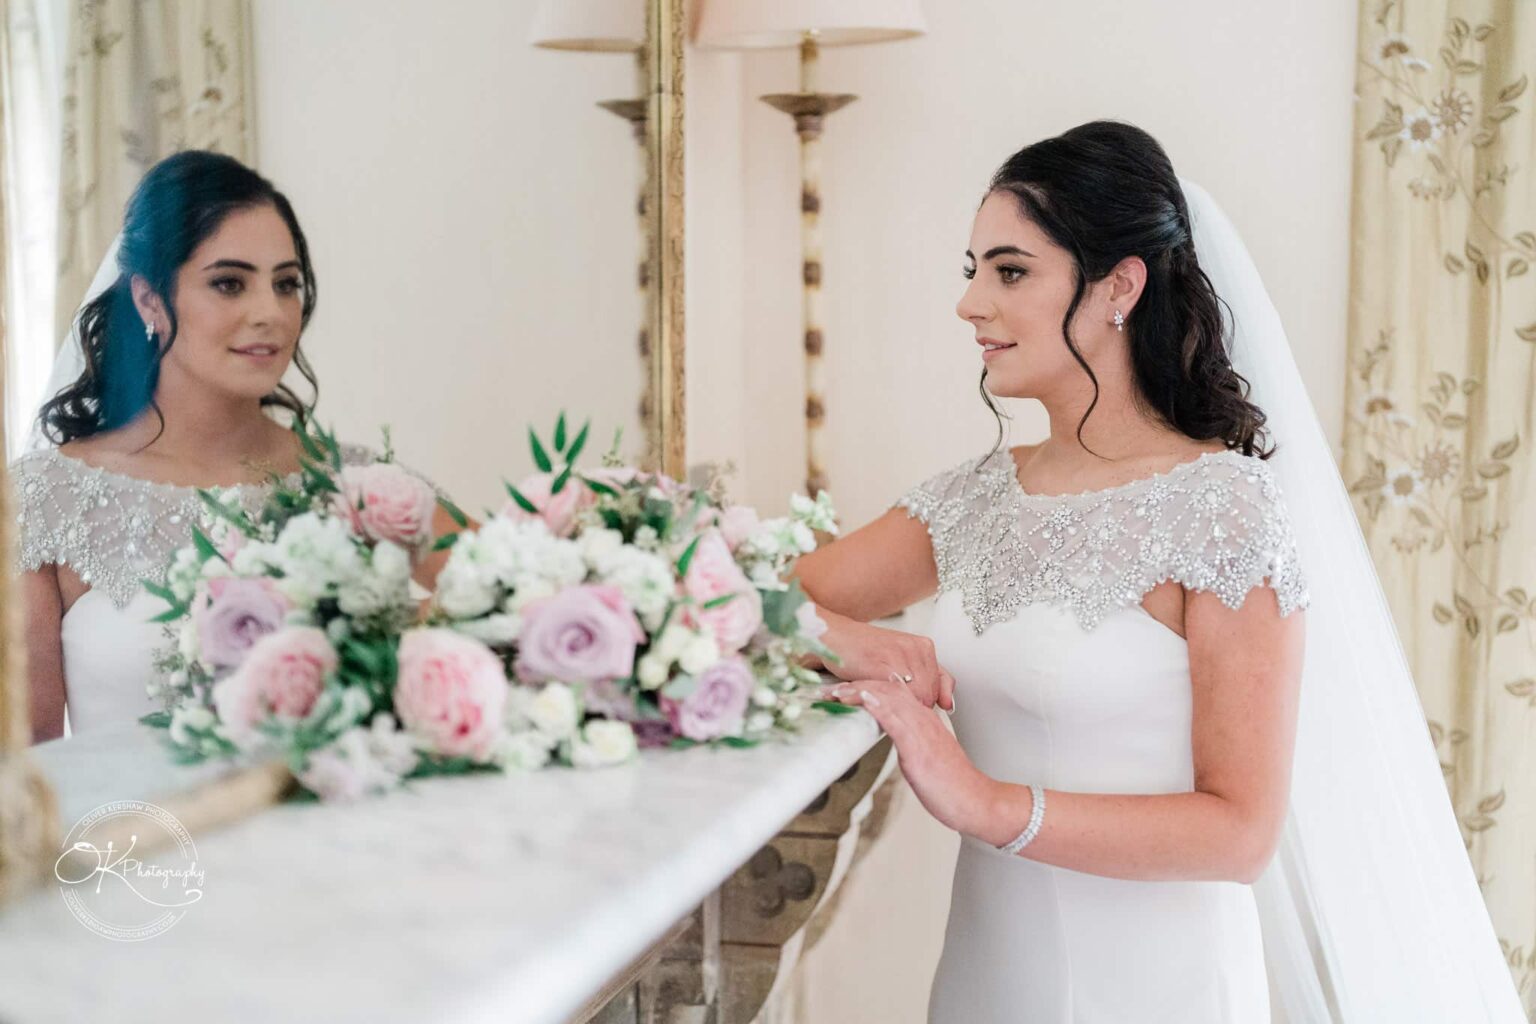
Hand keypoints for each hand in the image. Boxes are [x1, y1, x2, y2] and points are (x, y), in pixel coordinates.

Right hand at [816, 609, 955, 710]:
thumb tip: (949, 703)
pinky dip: (884, 700)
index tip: (916, 706)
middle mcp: (917, 648)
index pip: (941, 685)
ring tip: (880, 697)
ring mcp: (901, 655)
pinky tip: (872, 694)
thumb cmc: (864, 652)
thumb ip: (926, 678)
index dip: (926, 700)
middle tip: (890, 702)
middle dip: (911, 704)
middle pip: (928, 694)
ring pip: (913, 697)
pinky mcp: (883, 664)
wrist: (834, 637)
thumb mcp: (902, 661)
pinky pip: (894, 694)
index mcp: (924, 647)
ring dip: (896, 704)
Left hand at [824, 675, 992, 835]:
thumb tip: (893, 735)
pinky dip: (879, 707)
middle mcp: (923, 720)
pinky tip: (864, 699)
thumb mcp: (926, 755)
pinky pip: (897, 722)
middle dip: (857, 683)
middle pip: (887, 688)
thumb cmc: (953, 784)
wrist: (975, 801)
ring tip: (837, 688)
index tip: (844, 686)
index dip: (867, 684)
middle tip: (831, 685)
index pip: (892, 691)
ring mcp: (922, 732)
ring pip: (890, 698)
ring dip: (860, 690)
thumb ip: (910, 740)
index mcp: (924, 720)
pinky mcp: (920, 749)